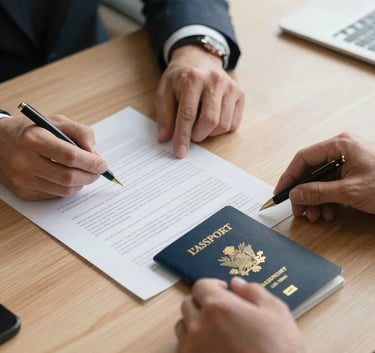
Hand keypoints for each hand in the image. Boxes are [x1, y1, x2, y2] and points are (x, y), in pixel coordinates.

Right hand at [0, 114, 106, 199]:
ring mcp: (23, 179)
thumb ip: (81, 133)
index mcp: (34, 139)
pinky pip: (54, 195)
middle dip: (90, 176)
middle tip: (98, 171)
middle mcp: (25, 161)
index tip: (103, 163)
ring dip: (82, 183)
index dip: (91, 162)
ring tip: (85, 174)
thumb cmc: (31, 130)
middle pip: (69, 177)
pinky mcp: (23, 192)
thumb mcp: (56, 121)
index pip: (70, 156)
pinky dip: (68, 188)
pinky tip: (68, 178)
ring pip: (64, 190)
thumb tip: (96, 155)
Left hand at [155, 45, 244, 157]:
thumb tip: (165, 139)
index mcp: (192, 79)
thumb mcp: (164, 92)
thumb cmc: (180, 79)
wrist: (199, 59)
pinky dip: (221, 129)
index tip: (180, 152)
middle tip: (191, 135)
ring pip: (224, 125)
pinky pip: (234, 123)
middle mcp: (214, 81)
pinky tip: (212, 121)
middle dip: (198, 135)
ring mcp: (230, 87)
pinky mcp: (240, 94)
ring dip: (210, 133)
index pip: (188, 115)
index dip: (183, 137)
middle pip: (210, 121)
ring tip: (200, 125)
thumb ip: (164, 115)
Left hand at [176, 277, 304, 352]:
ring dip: (195, 323)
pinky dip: (194, 344)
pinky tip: (213, 348)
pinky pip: (184, 348)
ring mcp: (192, 348)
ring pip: (183, 326)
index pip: (201, 285)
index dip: (213, 285)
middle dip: (203, 302)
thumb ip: (253, 291)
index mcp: (218, 307)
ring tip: (216, 331)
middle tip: (220, 310)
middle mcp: (199, 326)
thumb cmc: (279, 350)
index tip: (223, 290)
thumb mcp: (276, 313)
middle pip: (189, 303)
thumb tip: (237, 283)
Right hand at [274, 132, 374, 220]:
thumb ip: (318, 192)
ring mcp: (348, 161)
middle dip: (304, 194)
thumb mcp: (350, 191)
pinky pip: (332, 186)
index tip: (281, 192)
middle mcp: (342, 150)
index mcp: (340, 144)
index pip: (303, 158)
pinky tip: (329, 212)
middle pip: (311, 171)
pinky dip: (328, 200)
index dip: (289, 176)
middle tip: (299, 211)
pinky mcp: (354, 173)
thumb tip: (294, 195)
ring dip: (315, 200)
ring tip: (317, 216)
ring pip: (321, 181)